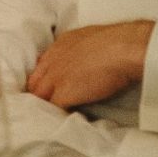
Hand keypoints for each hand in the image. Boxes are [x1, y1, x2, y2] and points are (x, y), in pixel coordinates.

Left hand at [26, 21, 152, 110]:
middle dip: (39, 92)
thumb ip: (81, 49)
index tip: (48, 86)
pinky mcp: (63, 94)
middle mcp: (53, 60)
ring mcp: (55, 78)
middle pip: (35, 81)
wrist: (122, 48)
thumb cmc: (117, 41)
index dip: (44, 77)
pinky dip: (58, 114)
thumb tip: (86, 57)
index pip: (41, 64)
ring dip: (46, 104)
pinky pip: (53, 108)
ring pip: (39, 96)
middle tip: (47, 104)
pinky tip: (65, 118)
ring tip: (53, 114)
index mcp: (61, 45)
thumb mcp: (91, 38)